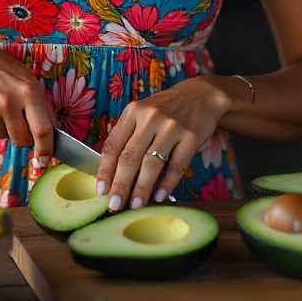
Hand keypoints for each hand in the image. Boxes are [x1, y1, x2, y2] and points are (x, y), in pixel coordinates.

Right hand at [0, 29, 54, 163]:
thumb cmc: (3, 68)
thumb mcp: (26, 80)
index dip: (46, 149)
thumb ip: (38, 104)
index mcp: (28, 92)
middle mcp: (10, 102)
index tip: (46, 160)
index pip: (42, 130)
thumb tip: (50, 132)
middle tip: (20, 126)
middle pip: (22, 140)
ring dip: (4, 128)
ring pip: (3, 136)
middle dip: (24, 139)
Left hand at [96, 76, 230, 210]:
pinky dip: (168, 183)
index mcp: (133, 112)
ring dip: (142, 188)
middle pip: (130, 156)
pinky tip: (160, 196)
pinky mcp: (191, 137)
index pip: (113, 144)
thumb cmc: (166, 109)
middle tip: (114, 205)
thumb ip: (128, 135)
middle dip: (120, 184)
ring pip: (152, 163)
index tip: (100, 191)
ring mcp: (171, 127)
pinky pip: (177, 165)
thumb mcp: (142, 113)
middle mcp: (150, 117)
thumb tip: (112, 172)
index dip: (105, 170)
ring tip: (135, 205)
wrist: (200, 95)